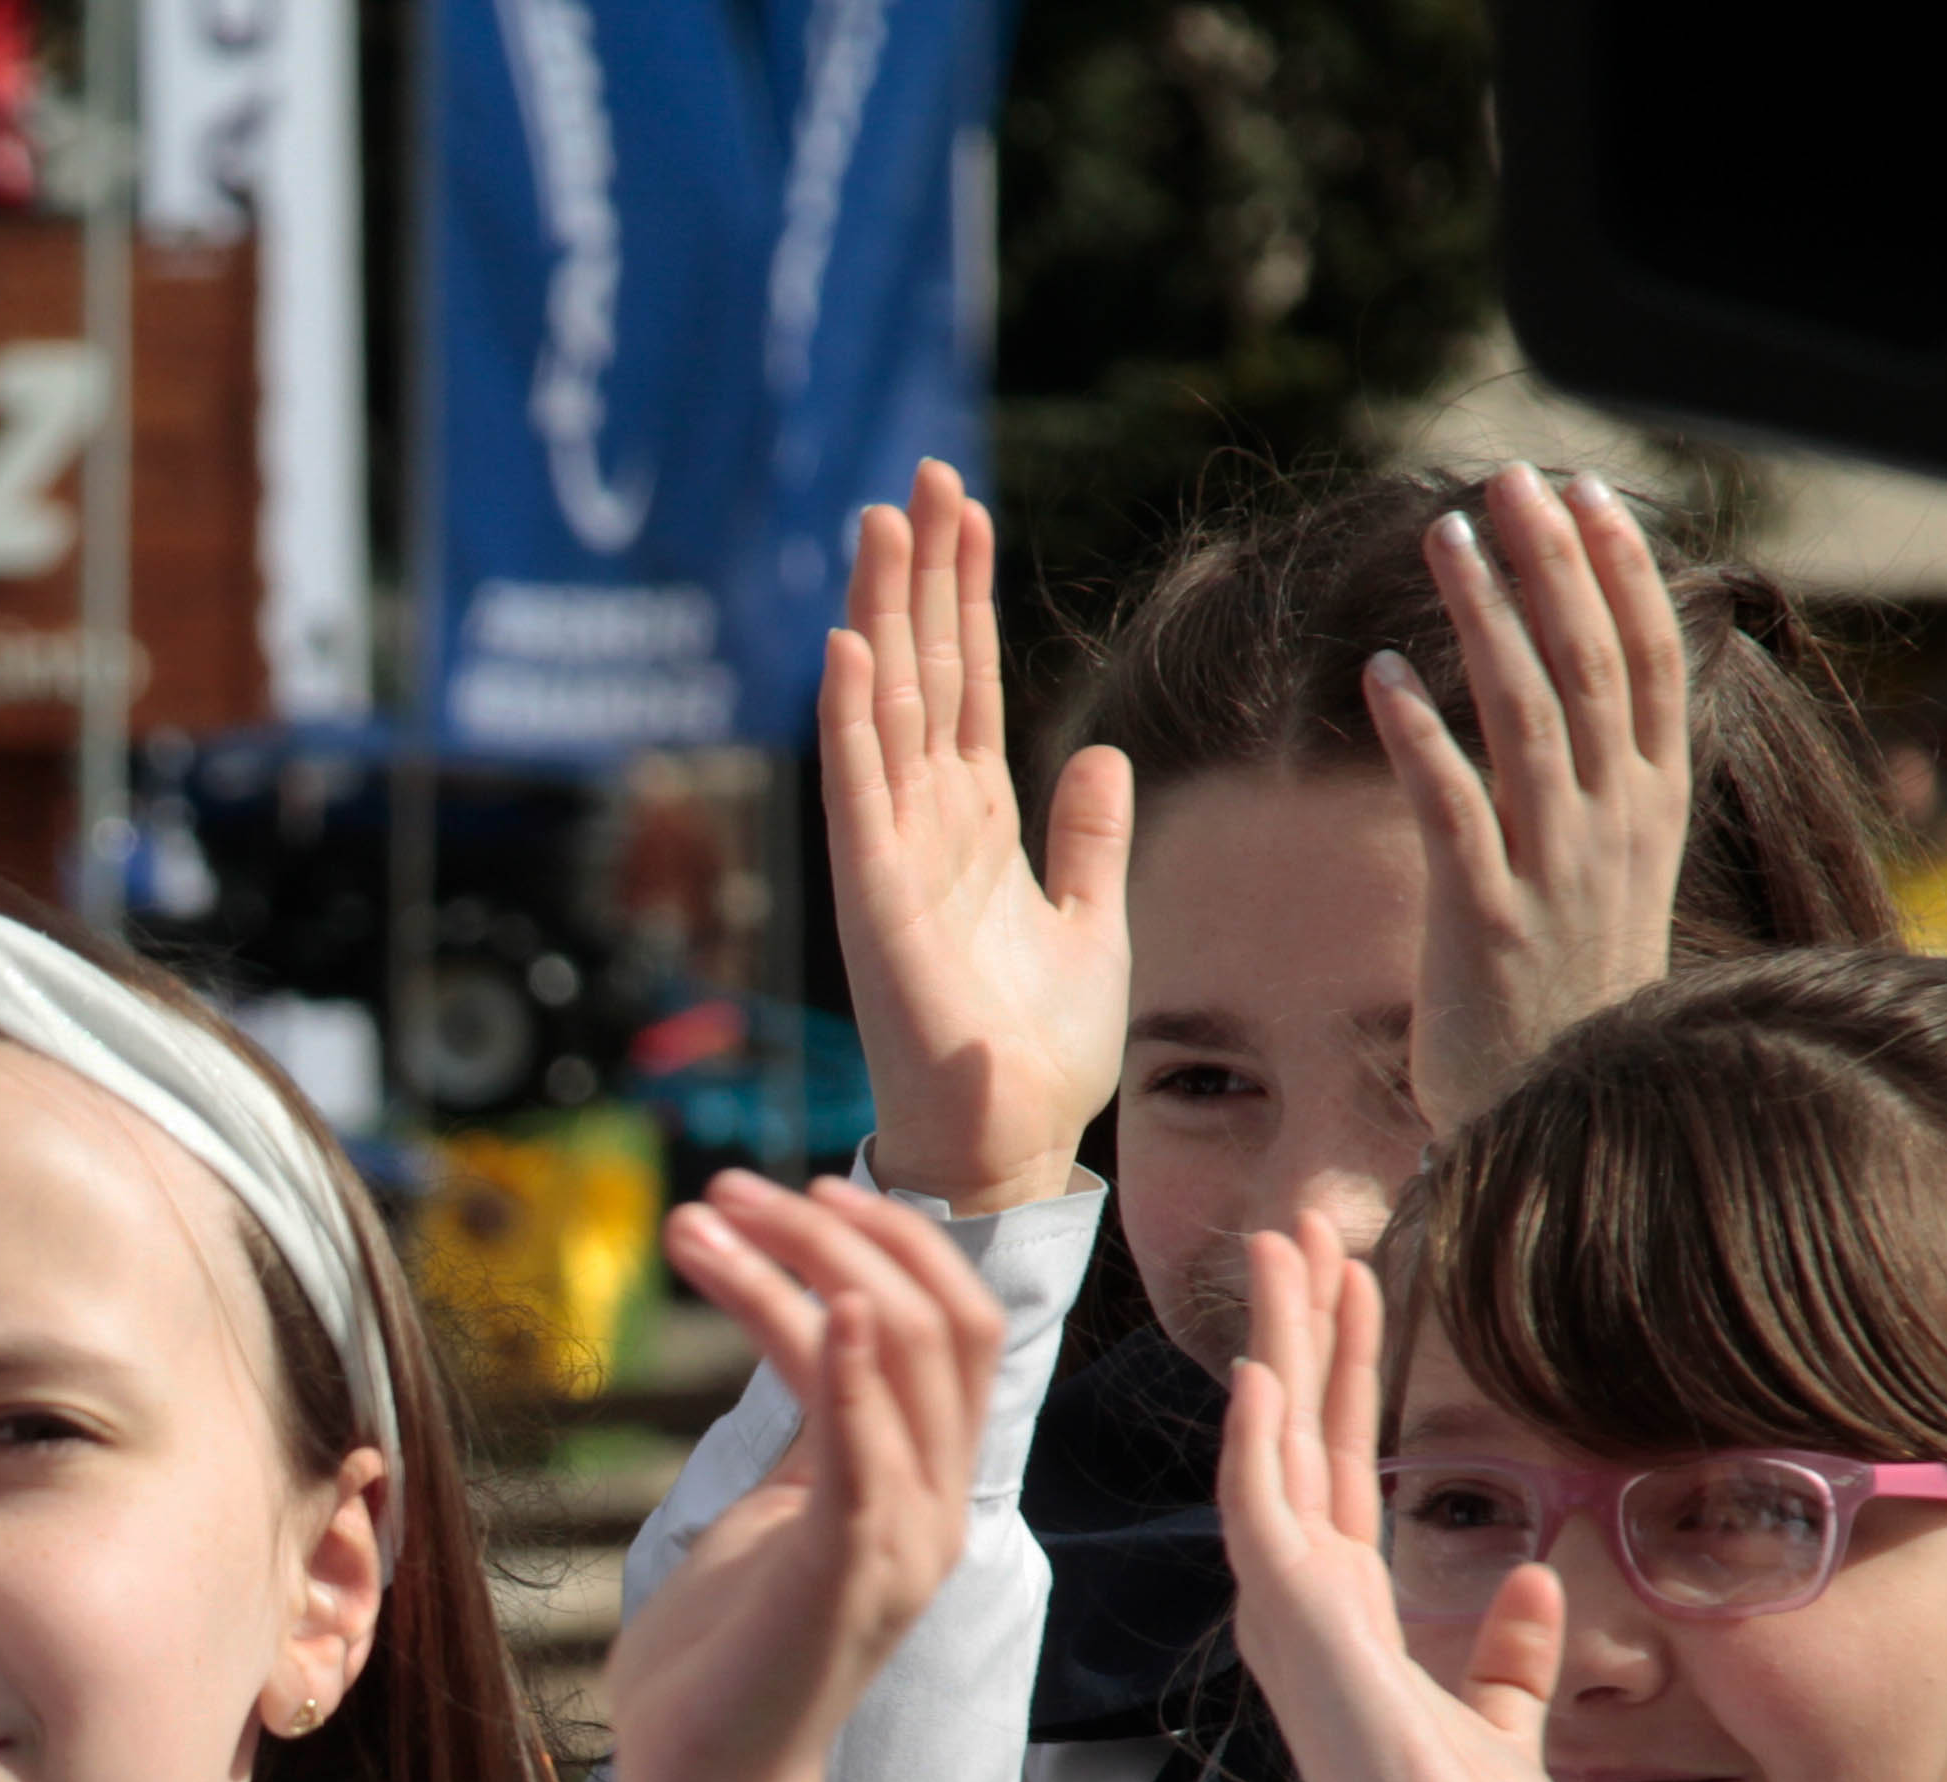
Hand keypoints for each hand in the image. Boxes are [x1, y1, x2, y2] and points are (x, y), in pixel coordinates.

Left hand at [605, 1173, 1006, 1781]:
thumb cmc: (721, 1665)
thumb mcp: (774, 1521)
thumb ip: (812, 1439)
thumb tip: (808, 1339)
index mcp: (921, 1485)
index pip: (949, 1320)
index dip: (880, 1235)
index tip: (775, 1193)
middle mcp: (934, 1503)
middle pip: (942, 1313)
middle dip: (839, 1227)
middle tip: (727, 1188)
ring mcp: (902, 1540)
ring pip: (905, 1351)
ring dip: (806, 1264)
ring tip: (703, 1219)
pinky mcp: (847, 1575)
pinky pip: (869, 1450)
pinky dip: (849, 1365)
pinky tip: (817, 1300)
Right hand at [822, 460, 1131, 1220]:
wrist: (1008, 1139)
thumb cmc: (1041, 1052)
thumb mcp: (1093, 922)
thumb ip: (1088, 838)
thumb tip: (1096, 755)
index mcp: (980, 829)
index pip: (970, 687)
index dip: (968, 598)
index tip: (966, 509)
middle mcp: (928, 827)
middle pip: (926, 674)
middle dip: (924, 576)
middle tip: (921, 477)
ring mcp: (896, 856)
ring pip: (888, 709)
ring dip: (884, 616)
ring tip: (882, 523)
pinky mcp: (875, 898)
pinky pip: (859, 791)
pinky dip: (852, 718)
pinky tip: (850, 645)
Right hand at [1216, 1211, 1568, 1781]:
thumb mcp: (1509, 1727)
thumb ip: (1513, 1658)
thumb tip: (1539, 1581)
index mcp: (1349, 1614)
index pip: (1344, 1463)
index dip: (1350, 1368)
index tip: (1360, 1283)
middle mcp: (1305, 1599)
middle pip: (1299, 1431)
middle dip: (1302, 1324)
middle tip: (1302, 1227)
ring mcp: (1289, 1607)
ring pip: (1273, 1446)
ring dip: (1276, 1346)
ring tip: (1281, 1248)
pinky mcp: (1289, 1623)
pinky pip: (1262, 1510)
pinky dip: (1258, 1438)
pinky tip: (1261, 1366)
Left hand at [1376, 466, 1691, 1133]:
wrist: (1564, 1123)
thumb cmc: (1573, 999)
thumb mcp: (1609, 878)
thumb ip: (1599, 788)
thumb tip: (1576, 698)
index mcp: (1654, 810)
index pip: (1653, 663)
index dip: (1621, 570)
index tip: (1583, 492)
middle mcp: (1618, 829)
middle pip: (1594, 665)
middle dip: (1553, 563)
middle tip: (1508, 479)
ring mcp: (1558, 874)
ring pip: (1529, 718)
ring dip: (1485, 619)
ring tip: (1445, 537)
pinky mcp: (1486, 924)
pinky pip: (1452, 811)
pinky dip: (1419, 737)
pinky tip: (1379, 675)